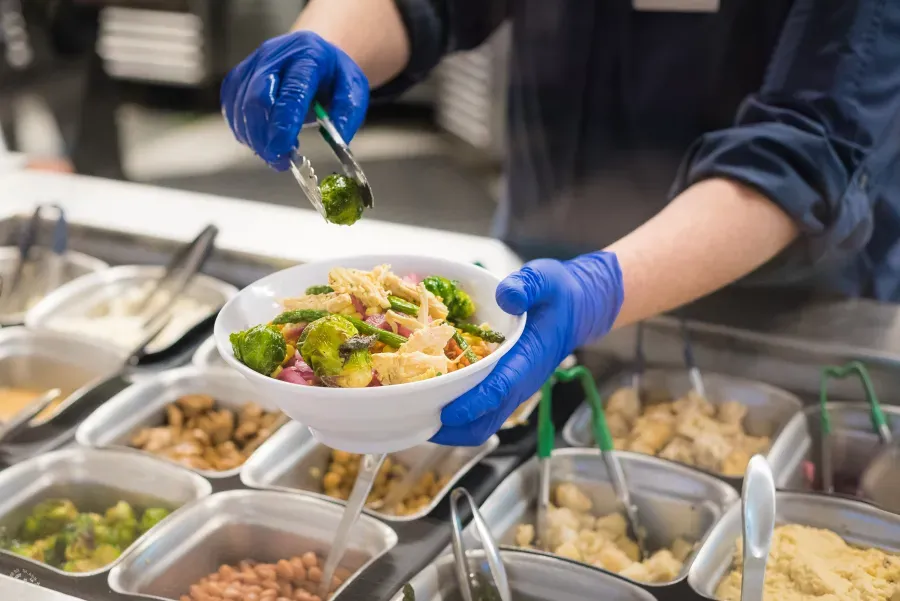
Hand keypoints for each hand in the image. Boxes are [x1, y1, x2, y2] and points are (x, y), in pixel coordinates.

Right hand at [221, 31, 368, 170]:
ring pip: (241, 106)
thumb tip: (338, 141)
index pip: (291, 90)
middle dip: (264, 135)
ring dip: (255, 138)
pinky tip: (261, 142)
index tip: (283, 150)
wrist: (314, 53)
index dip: (283, 122)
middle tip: (279, 160)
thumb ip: (347, 115)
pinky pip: (232, 109)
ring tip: (275, 155)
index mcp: (308, 55)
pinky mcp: (238, 78)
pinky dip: (244, 132)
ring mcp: (252, 65)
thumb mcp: (354, 90)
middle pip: (258, 97)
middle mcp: (275, 55)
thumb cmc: (333, 74)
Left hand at [431, 252, 623, 445]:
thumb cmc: (558, 295)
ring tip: (415, 414)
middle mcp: (519, 381)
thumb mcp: (545, 279)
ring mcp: (511, 388)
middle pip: (485, 422)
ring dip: (450, 427)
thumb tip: (505, 297)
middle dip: (452, 430)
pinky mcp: (505, 386)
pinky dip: (455, 413)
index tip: (445, 414)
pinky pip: (480, 411)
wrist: (578, 308)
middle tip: (414, 419)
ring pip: (480, 423)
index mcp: (527, 359)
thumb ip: (526, 286)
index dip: (471, 405)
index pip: (498, 390)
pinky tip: (431, 396)